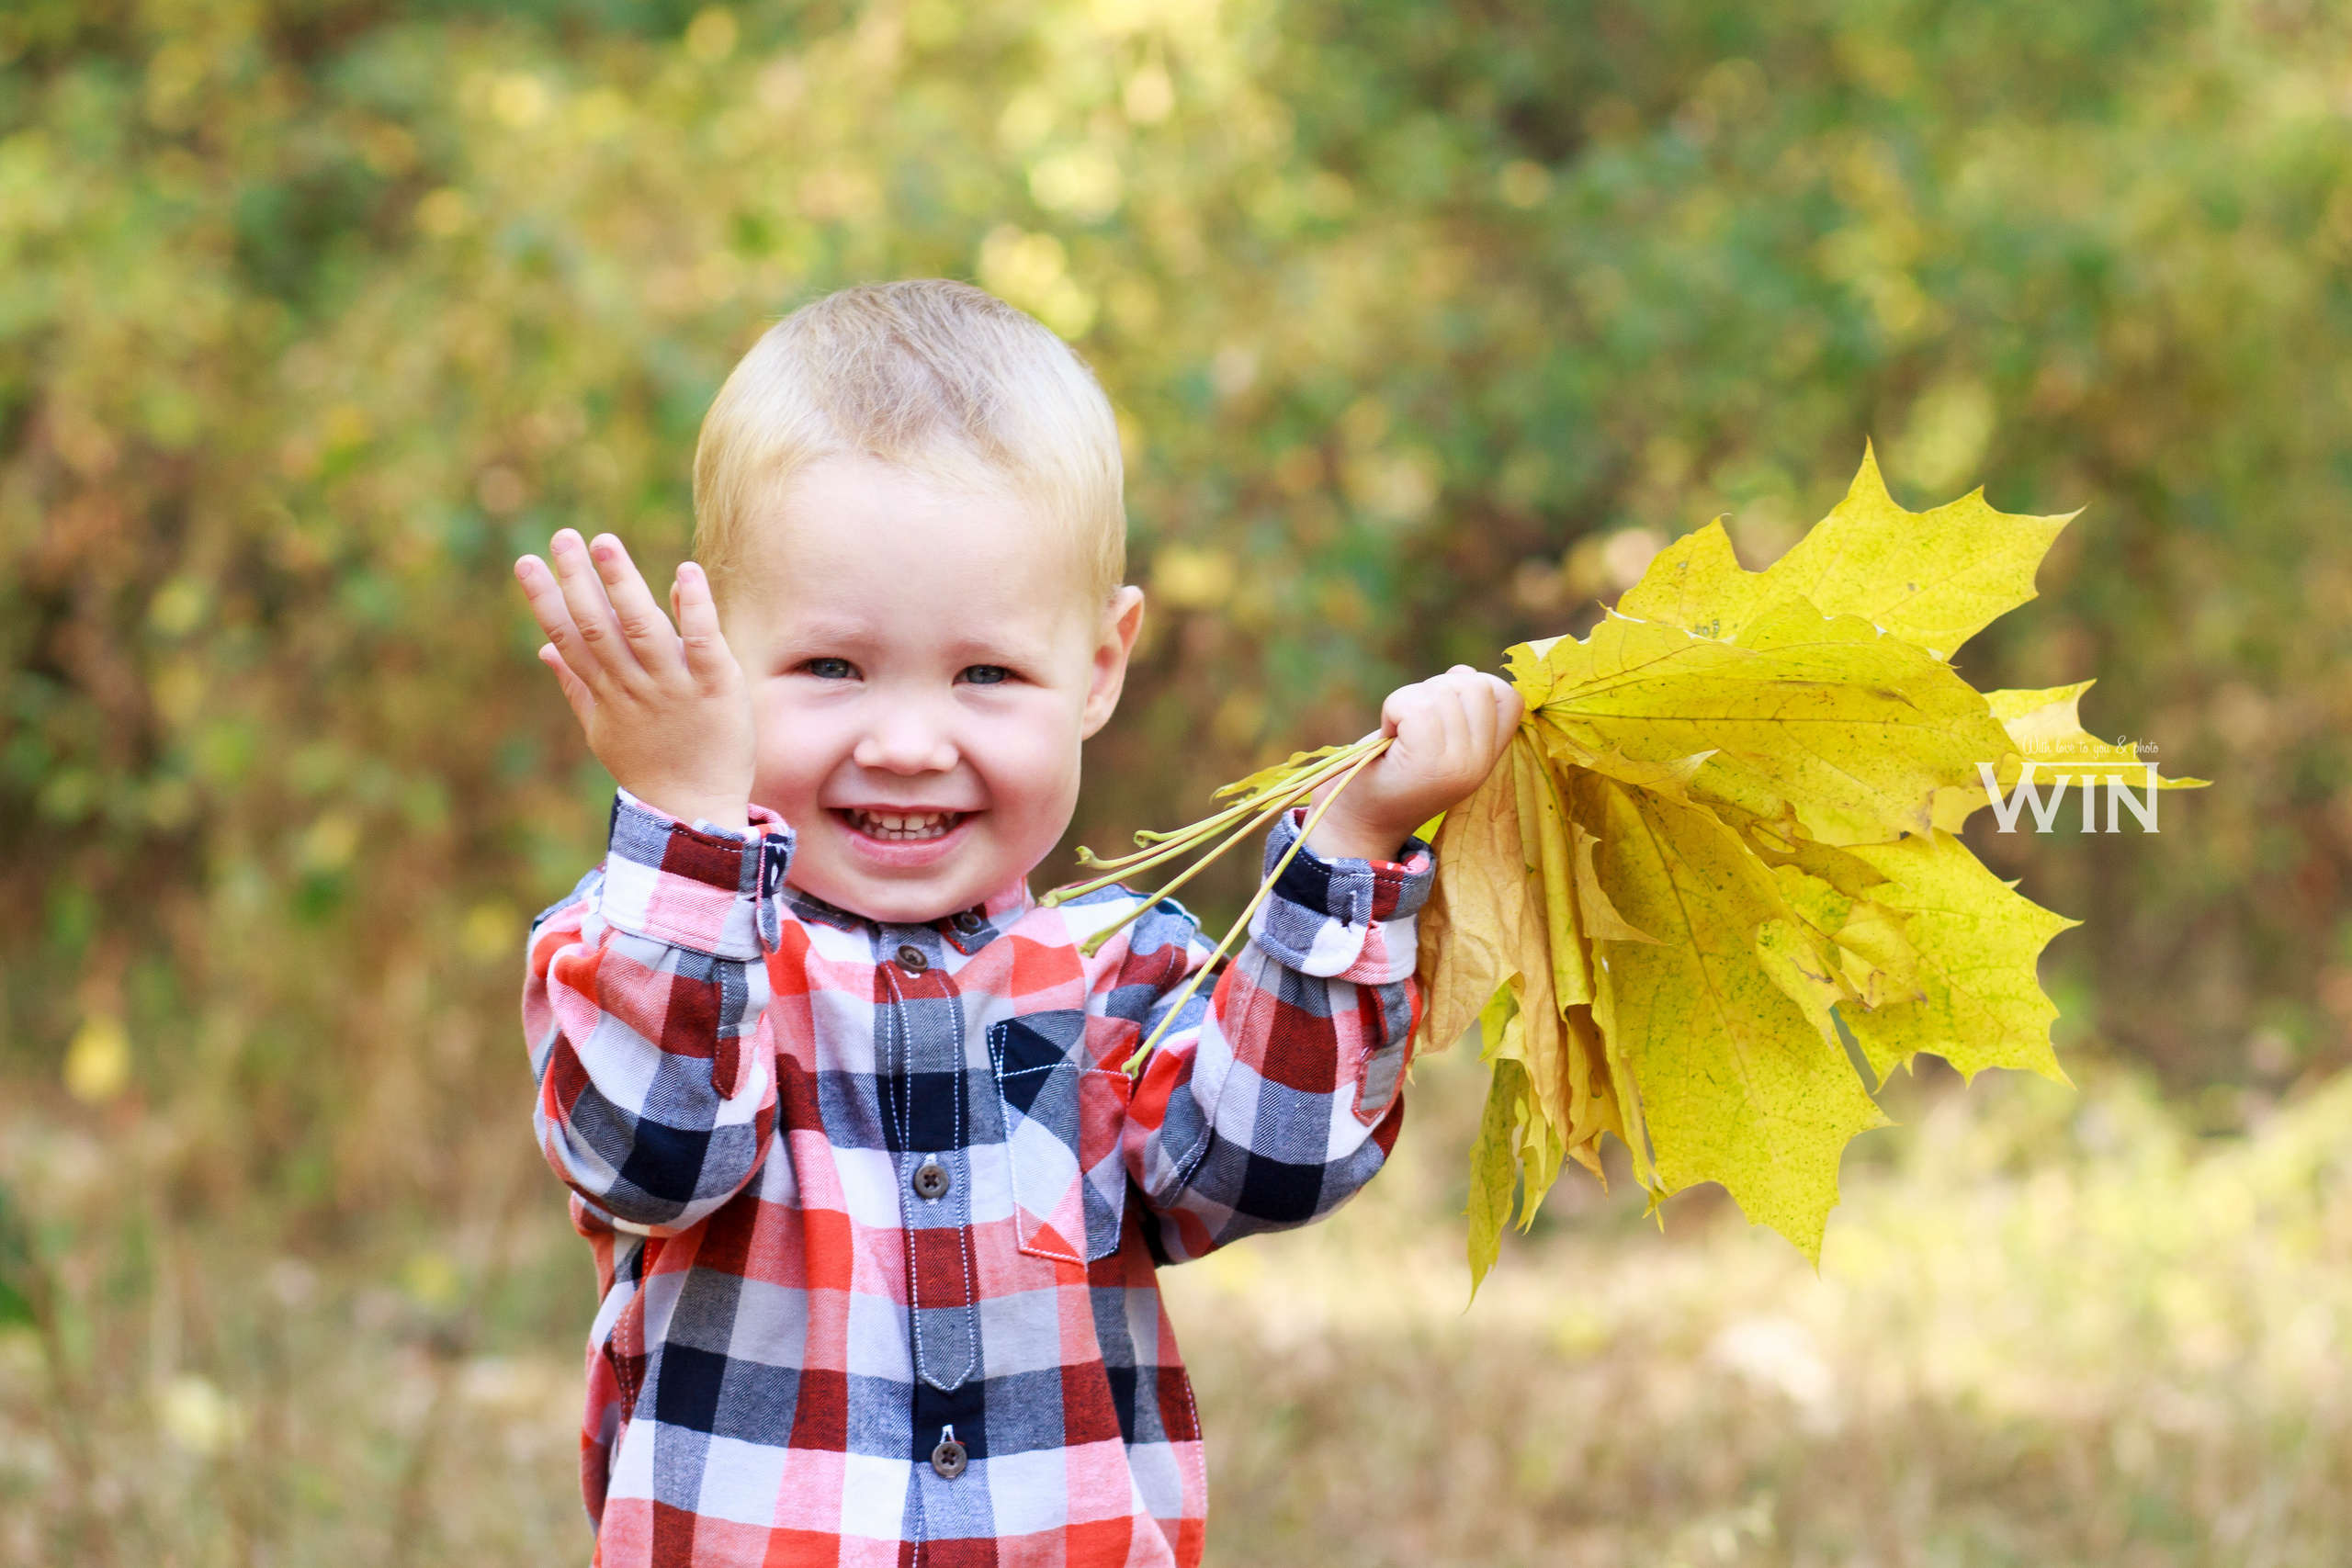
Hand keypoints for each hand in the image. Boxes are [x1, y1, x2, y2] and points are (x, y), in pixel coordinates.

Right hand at [514, 530, 756, 831]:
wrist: (696, 811)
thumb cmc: (650, 768)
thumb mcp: (603, 729)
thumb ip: (577, 686)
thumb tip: (545, 650)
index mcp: (607, 693)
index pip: (569, 639)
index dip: (546, 600)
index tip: (525, 562)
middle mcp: (636, 686)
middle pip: (599, 627)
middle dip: (578, 581)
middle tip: (561, 537)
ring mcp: (675, 686)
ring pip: (644, 628)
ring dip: (623, 584)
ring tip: (604, 543)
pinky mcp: (717, 686)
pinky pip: (703, 640)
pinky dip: (694, 606)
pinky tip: (684, 572)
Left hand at [1303, 665, 1522, 863]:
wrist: (1361, 823)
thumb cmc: (1391, 774)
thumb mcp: (1437, 742)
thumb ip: (1457, 710)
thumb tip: (1463, 671)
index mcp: (1486, 758)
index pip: (1509, 698)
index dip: (1476, 686)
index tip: (1441, 708)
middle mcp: (1479, 763)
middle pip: (1475, 685)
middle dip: (1437, 688)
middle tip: (1411, 721)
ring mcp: (1457, 764)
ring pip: (1443, 691)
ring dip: (1409, 699)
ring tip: (1398, 731)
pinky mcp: (1428, 761)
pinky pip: (1416, 704)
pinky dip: (1394, 707)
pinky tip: (1388, 734)